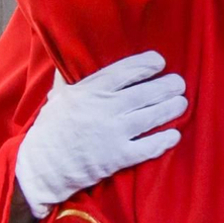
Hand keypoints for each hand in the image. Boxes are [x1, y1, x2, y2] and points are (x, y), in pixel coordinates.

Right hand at [15, 52, 185, 211]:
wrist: (42, 168)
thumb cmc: (50, 130)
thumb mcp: (58, 97)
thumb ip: (69, 77)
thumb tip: (70, 53)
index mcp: (89, 91)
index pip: (125, 71)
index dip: (146, 64)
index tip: (160, 62)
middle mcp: (104, 109)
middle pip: (144, 93)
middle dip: (167, 86)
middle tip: (179, 84)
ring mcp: (112, 133)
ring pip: (150, 117)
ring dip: (170, 109)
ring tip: (181, 103)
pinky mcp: (117, 157)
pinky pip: (147, 147)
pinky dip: (163, 140)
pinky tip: (174, 135)